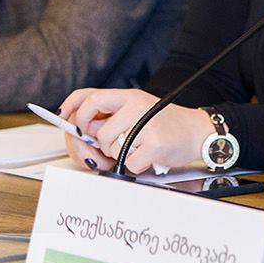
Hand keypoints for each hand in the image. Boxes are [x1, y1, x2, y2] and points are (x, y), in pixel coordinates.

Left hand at [58, 88, 214, 174]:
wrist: (198, 132)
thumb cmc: (165, 124)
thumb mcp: (137, 110)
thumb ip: (111, 116)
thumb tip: (82, 131)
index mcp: (128, 96)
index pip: (89, 96)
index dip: (72, 109)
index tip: (65, 119)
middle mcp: (136, 106)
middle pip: (95, 128)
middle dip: (96, 143)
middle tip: (105, 146)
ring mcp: (145, 125)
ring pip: (109, 147)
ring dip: (118, 155)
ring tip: (135, 148)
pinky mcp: (154, 144)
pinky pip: (128, 163)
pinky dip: (136, 166)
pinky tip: (146, 157)